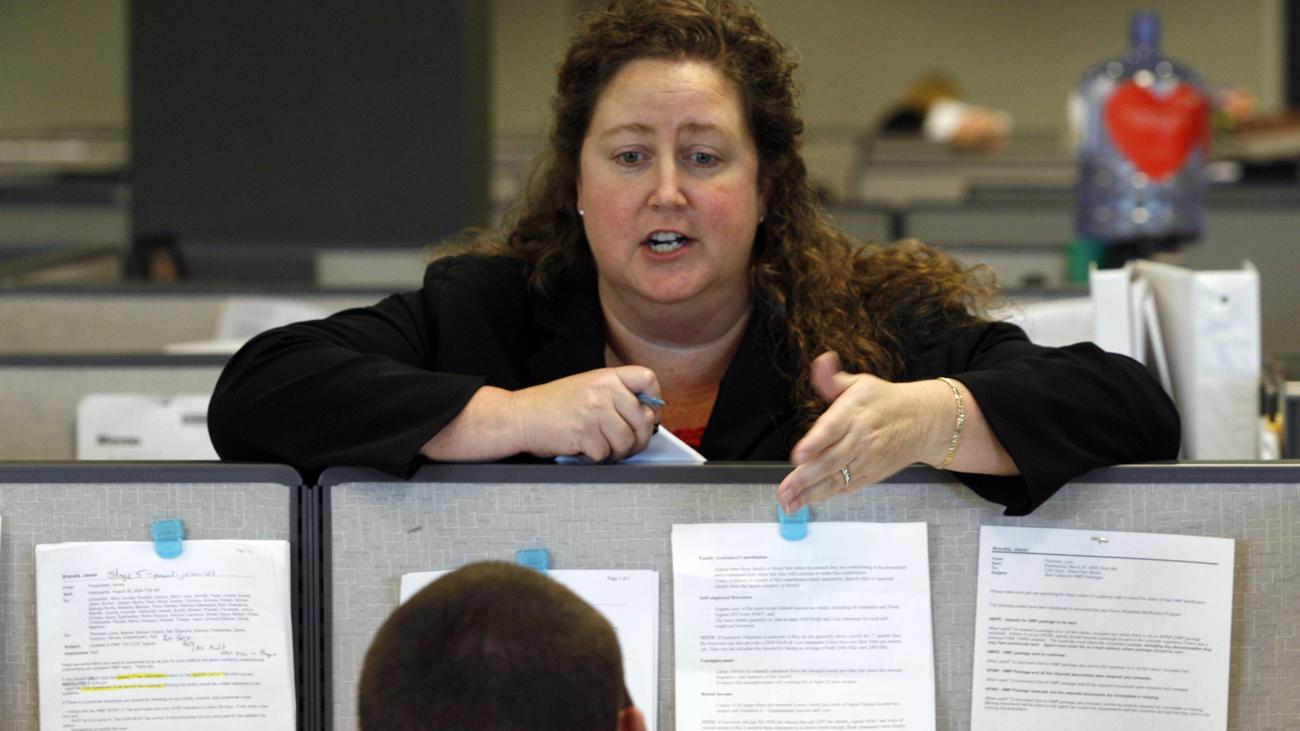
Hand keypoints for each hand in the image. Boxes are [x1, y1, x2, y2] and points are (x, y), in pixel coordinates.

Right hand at [509, 366, 660, 461]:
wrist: (520, 417)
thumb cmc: (552, 406)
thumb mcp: (587, 387)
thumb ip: (616, 395)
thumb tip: (647, 414)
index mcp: (606, 377)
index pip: (648, 379)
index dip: (654, 400)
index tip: (649, 414)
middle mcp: (603, 391)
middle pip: (644, 419)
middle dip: (639, 438)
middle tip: (626, 444)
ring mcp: (594, 412)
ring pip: (627, 441)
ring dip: (616, 452)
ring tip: (600, 447)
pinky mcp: (584, 433)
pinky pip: (605, 454)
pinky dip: (596, 458)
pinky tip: (584, 449)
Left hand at [776, 352, 946, 512]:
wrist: (923, 421)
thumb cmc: (885, 401)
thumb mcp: (861, 383)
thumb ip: (834, 379)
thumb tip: (822, 362)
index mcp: (854, 412)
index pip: (833, 429)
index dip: (815, 443)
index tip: (798, 454)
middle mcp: (860, 438)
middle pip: (831, 460)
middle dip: (804, 477)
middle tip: (783, 490)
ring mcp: (866, 459)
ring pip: (836, 478)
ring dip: (809, 492)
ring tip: (788, 503)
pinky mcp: (870, 474)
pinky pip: (845, 487)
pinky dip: (825, 495)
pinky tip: (806, 501)